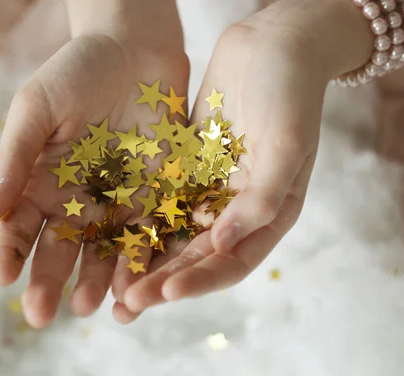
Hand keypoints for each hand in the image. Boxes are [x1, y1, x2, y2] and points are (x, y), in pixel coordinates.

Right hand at [0, 25, 188, 326]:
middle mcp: (76, 201)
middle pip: (59, 250)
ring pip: (102, 252)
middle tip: (40, 314)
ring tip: (87, 306)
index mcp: (41, 183)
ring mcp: (116, 203)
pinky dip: (140, 261)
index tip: (1, 276)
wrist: (136, 51)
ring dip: (94, 281)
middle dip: (48, 282)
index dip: (8, 252)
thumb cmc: (76, 72)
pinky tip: (133, 285)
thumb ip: (14, 160)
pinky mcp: (155, 199)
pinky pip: (148, 236)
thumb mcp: (37, 109)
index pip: (19, 226)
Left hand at [123, 0, 372, 313]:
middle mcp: (238, 210)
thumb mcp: (287, 142)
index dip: (199, 280)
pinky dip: (139, 221)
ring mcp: (211, 189)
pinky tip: (110, 236)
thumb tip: (226, 243)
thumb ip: (262, 195)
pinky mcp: (188, 168)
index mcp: (269, 214)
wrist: (274, 43)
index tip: (165, 292)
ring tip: (111, 287)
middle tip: (127, 305)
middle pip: (197, 257)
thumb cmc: (292, 90)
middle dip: (163, 282)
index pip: (232, 261)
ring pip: (174, 235)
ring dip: (146, 262)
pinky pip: (160, 201)